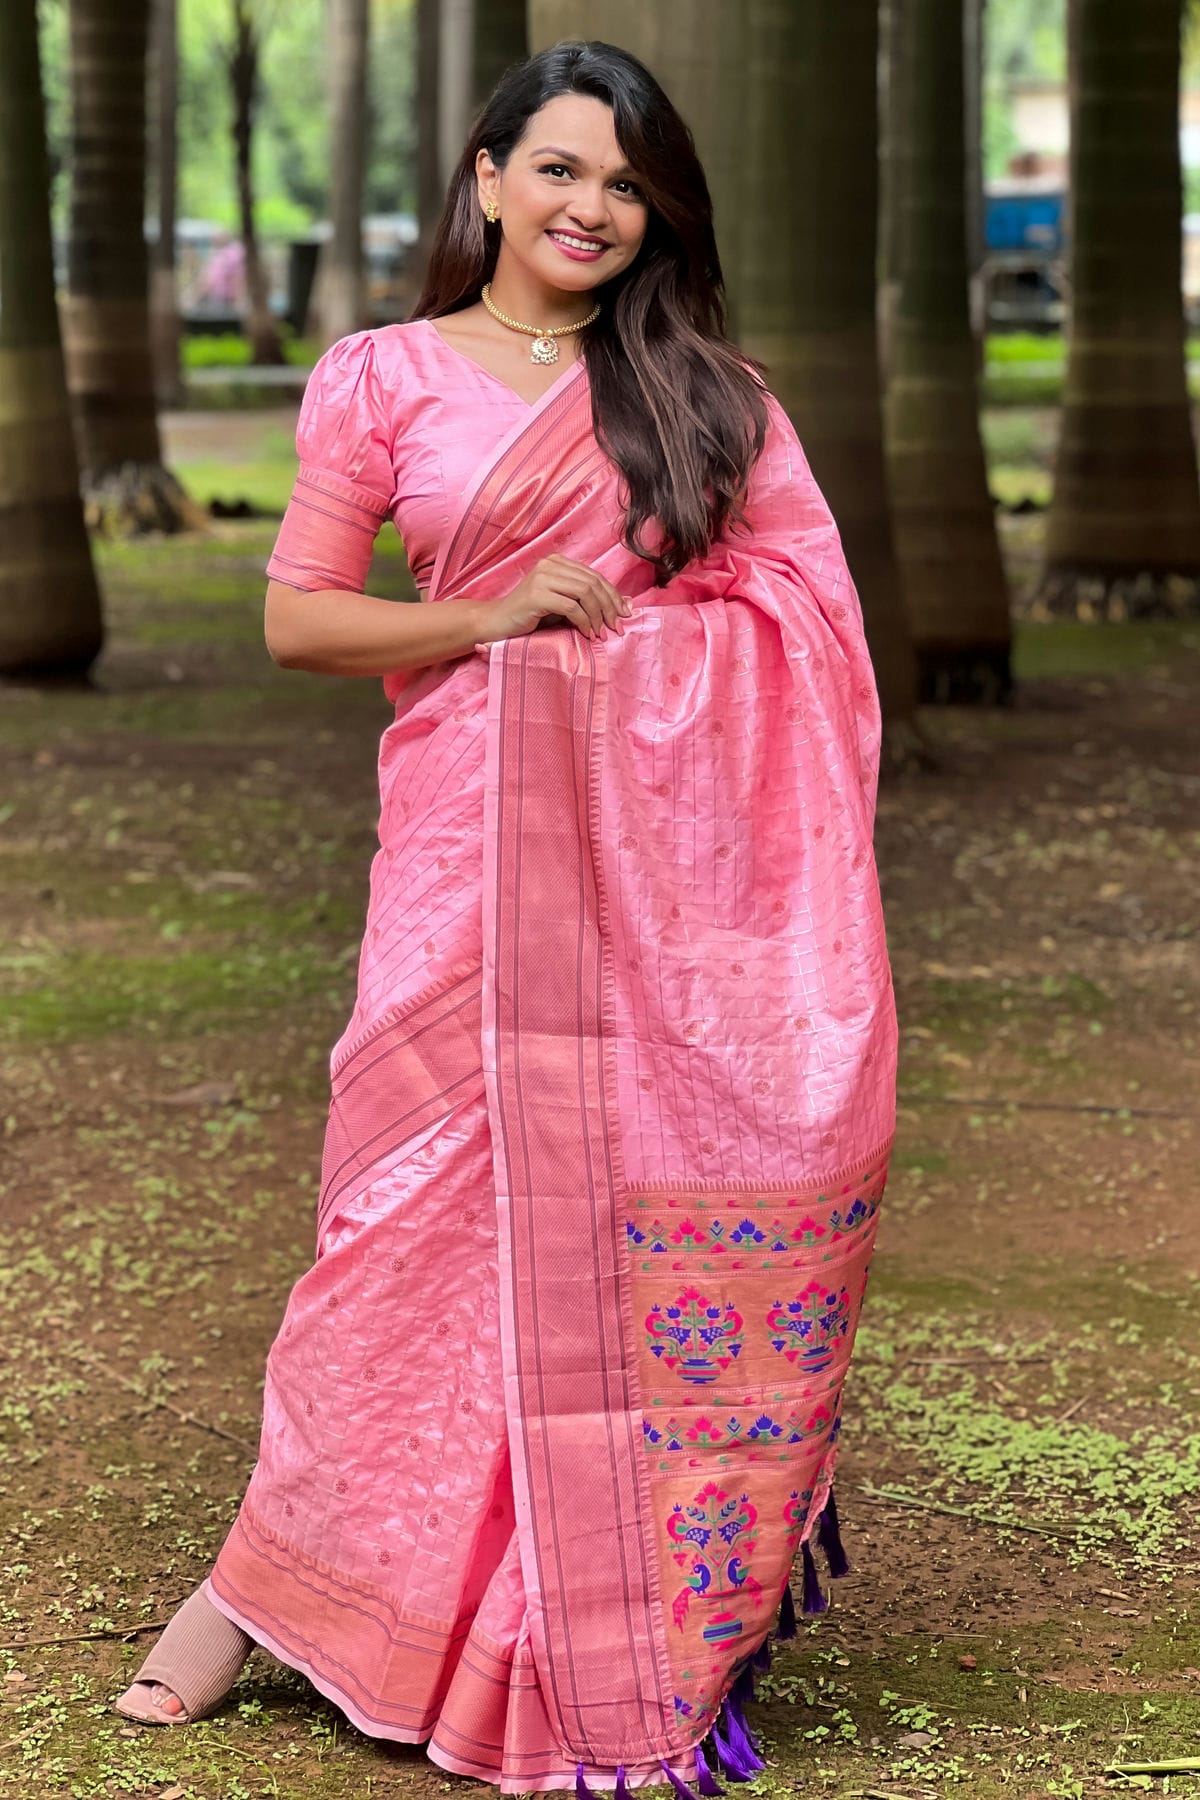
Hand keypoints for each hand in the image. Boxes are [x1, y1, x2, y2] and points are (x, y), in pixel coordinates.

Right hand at [477, 555, 631, 642]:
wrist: (496, 622)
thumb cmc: (531, 616)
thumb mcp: (563, 606)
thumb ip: (587, 601)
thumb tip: (626, 604)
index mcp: (558, 562)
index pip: (595, 576)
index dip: (614, 595)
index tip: (626, 615)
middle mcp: (550, 564)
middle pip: (593, 583)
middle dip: (610, 607)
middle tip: (617, 627)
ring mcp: (542, 578)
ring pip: (585, 592)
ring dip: (598, 615)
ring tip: (601, 633)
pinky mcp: (536, 595)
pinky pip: (571, 606)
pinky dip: (584, 621)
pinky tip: (587, 634)